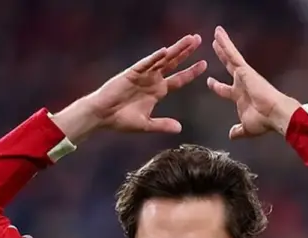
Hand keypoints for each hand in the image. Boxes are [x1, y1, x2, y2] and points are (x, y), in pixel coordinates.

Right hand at [51, 34, 205, 140]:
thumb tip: (180, 128)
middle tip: (198, 39)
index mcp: (157, 91)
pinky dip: (154, 58)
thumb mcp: (146, 125)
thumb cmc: (122, 120)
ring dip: (175, 49)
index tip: (204, 64)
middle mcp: (152, 80)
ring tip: (188, 39)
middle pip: (173, 63)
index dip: (191, 72)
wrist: (102, 116)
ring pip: (162, 59)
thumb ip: (162, 125)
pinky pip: (145, 64)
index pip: (178, 79)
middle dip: (186, 52)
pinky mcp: (131, 73)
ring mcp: (142, 75)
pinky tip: (165, 51)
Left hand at [207, 26, 300, 138]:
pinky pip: (233, 54)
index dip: (217, 86)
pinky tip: (218, 34)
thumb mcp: (246, 128)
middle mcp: (242, 83)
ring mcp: (244, 75)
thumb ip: (238, 130)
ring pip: (230, 56)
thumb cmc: (263, 121)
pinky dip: (225, 44)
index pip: (225, 90)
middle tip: (214, 46)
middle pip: (228, 67)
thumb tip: (232, 135)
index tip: (210, 81)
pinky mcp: (245, 70)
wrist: (275, 114)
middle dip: (221, 57)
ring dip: (223, 44)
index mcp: (240, 97)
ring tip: (216, 32)